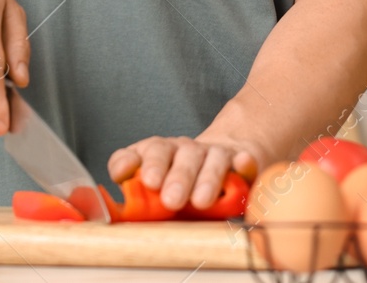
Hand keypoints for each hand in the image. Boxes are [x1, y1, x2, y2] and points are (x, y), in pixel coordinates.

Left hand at [108, 133, 263, 211]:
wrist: (229, 161)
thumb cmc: (187, 185)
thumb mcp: (161, 195)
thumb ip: (141, 202)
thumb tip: (121, 216)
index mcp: (159, 154)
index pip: (139, 152)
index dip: (129, 162)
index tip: (122, 175)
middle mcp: (183, 150)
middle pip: (173, 153)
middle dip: (171, 176)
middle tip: (169, 200)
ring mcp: (214, 152)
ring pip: (209, 158)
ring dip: (206, 178)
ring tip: (201, 201)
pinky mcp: (243, 160)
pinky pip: (245, 161)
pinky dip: (244, 164)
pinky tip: (242, 164)